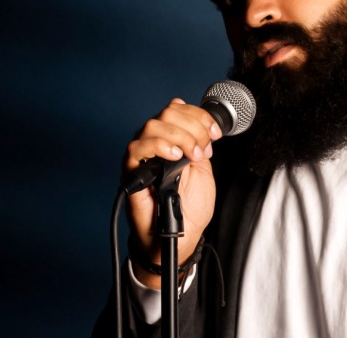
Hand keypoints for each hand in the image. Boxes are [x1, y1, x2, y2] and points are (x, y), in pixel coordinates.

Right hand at [123, 98, 221, 287]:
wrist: (180, 235)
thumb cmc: (189, 207)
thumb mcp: (204, 169)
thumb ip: (200, 145)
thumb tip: (202, 125)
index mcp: (173, 140)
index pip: (179, 110)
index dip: (199, 116)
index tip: (215, 133)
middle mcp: (155, 144)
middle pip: (166, 113)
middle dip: (192, 126)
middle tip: (202, 149)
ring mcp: (142, 157)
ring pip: (152, 126)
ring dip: (178, 136)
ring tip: (190, 156)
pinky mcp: (131, 172)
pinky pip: (136, 149)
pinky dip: (157, 146)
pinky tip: (172, 155)